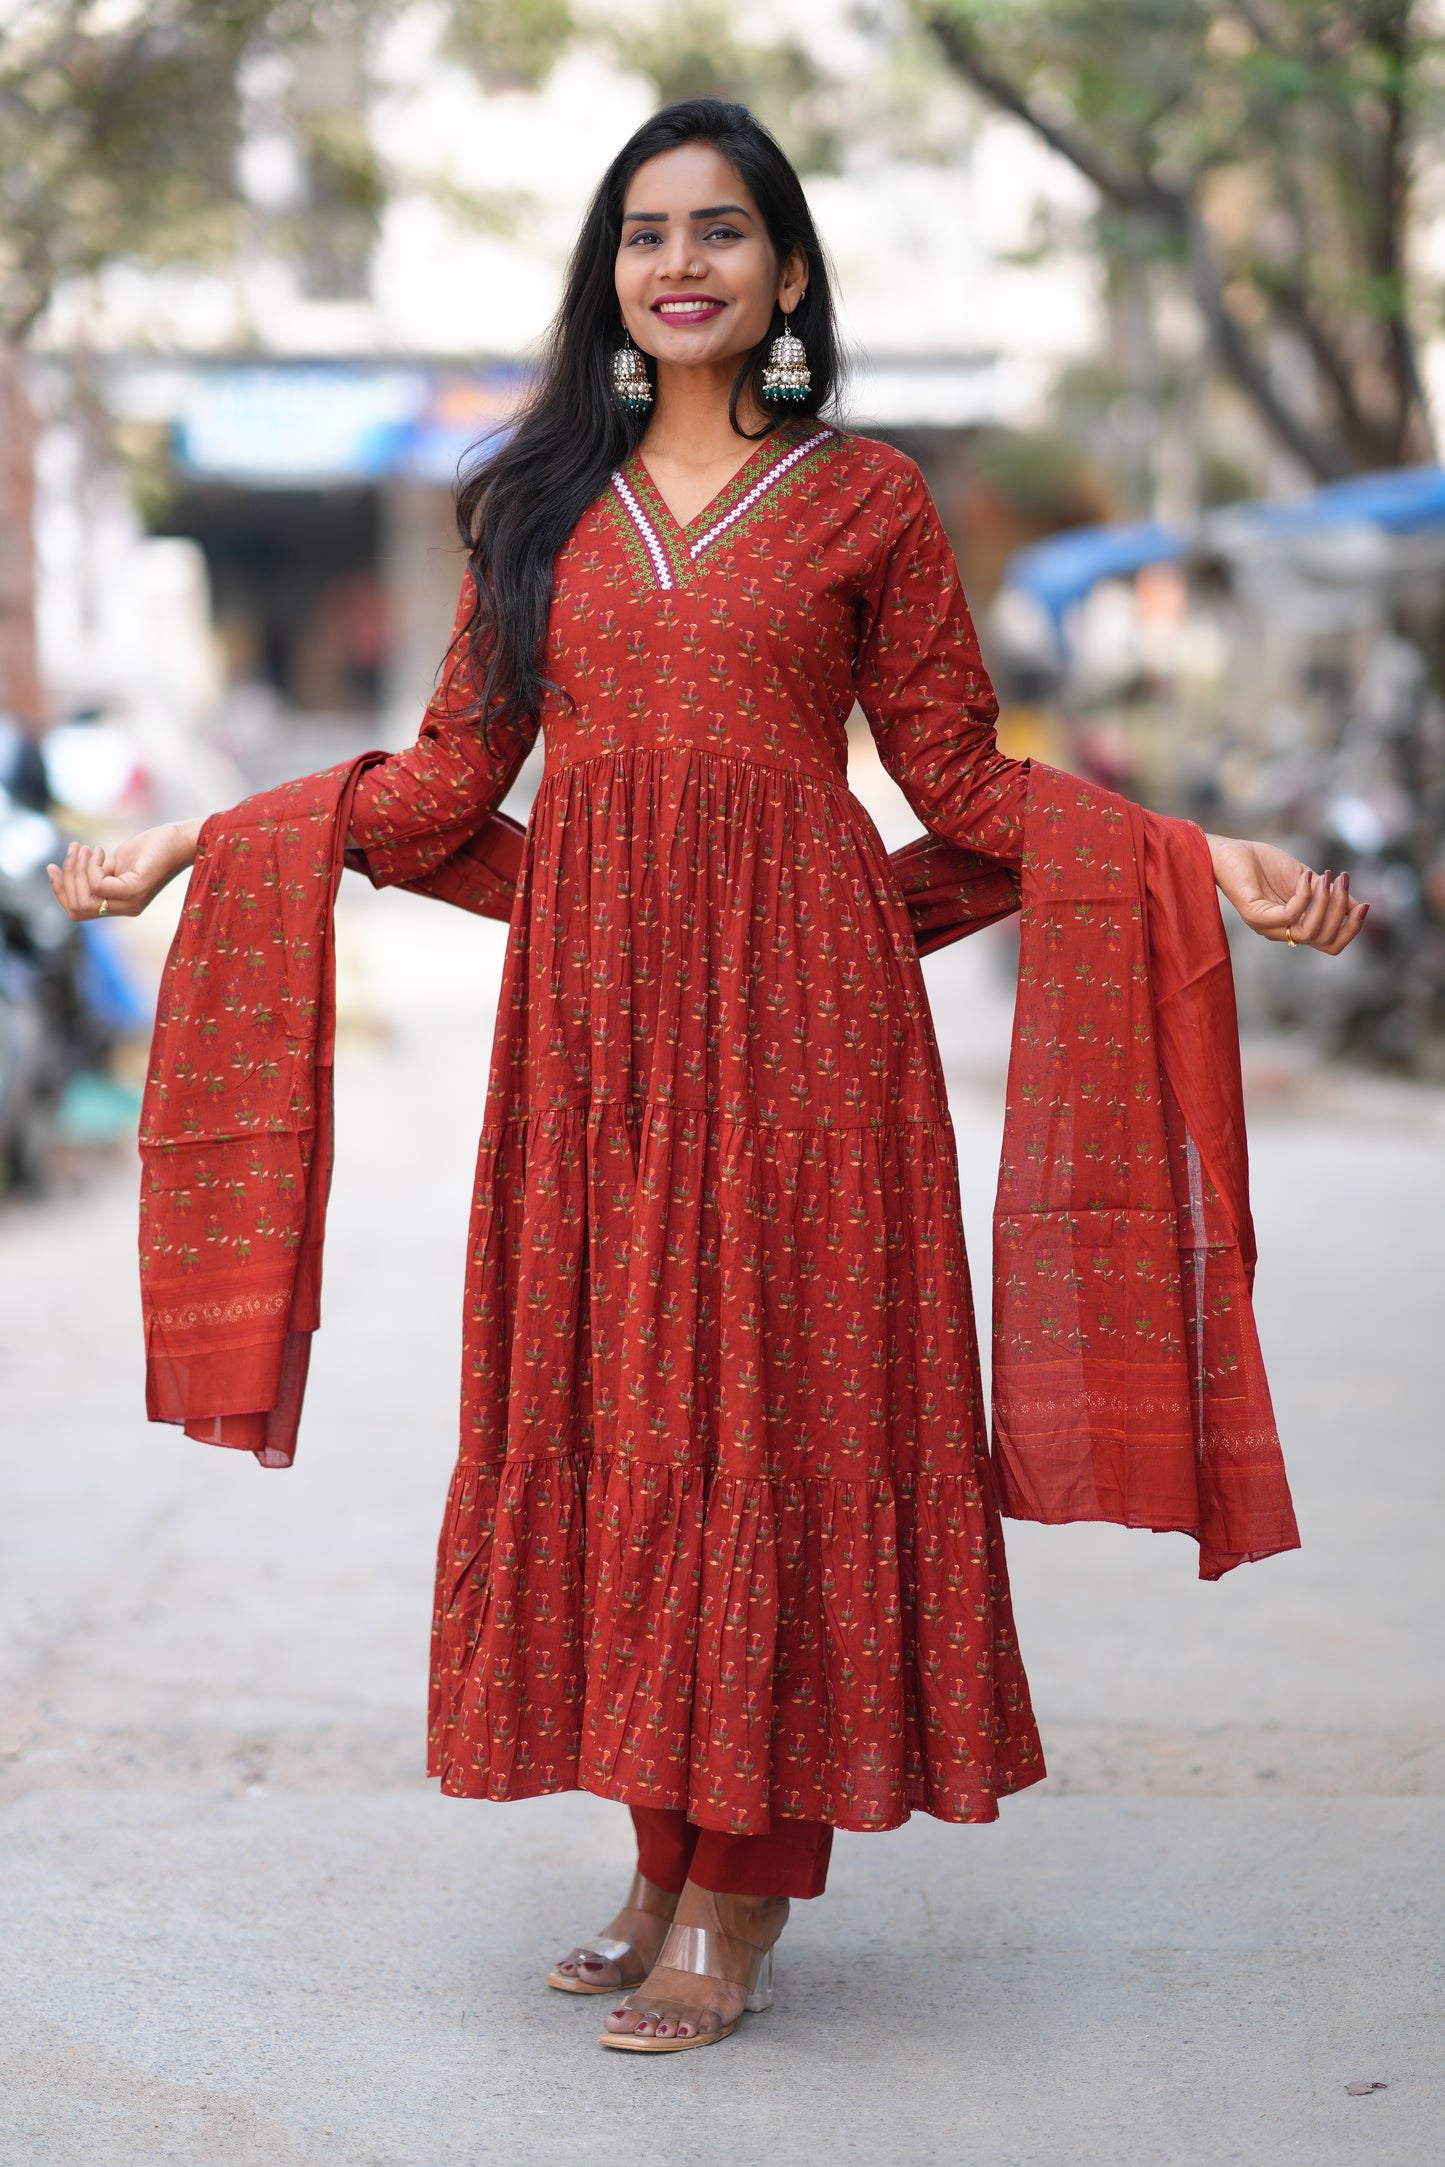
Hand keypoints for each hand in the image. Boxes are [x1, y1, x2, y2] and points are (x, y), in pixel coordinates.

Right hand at [46, 819, 202, 921]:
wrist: (179, 840)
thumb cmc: (150, 849)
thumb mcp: (114, 864)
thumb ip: (93, 874)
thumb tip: (64, 872)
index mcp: (118, 905)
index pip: (77, 912)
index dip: (60, 892)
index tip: (52, 867)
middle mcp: (125, 909)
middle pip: (77, 908)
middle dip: (66, 878)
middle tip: (74, 850)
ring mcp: (131, 902)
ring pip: (85, 898)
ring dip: (77, 870)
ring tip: (87, 849)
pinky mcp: (135, 889)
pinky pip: (99, 885)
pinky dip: (92, 866)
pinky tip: (102, 852)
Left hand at [1205, 833, 1366, 954]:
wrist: (1231, 851)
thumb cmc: (1264, 865)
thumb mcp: (1307, 880)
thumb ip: (1329, 895)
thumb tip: (1358, 906)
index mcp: (1294, 927)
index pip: (1331, 945)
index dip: (1352, 929)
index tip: (1364, 904)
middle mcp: (1281, 932)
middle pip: (1324, 940)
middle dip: (1341, 911)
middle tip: (1342, 882)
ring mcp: (1266, 927)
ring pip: (1308, 932)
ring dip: (1325, 903)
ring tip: (1326, 877)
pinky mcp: (1254, 915)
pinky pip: (1288, 916)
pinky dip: (1304, 896)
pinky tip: (1306, 878)